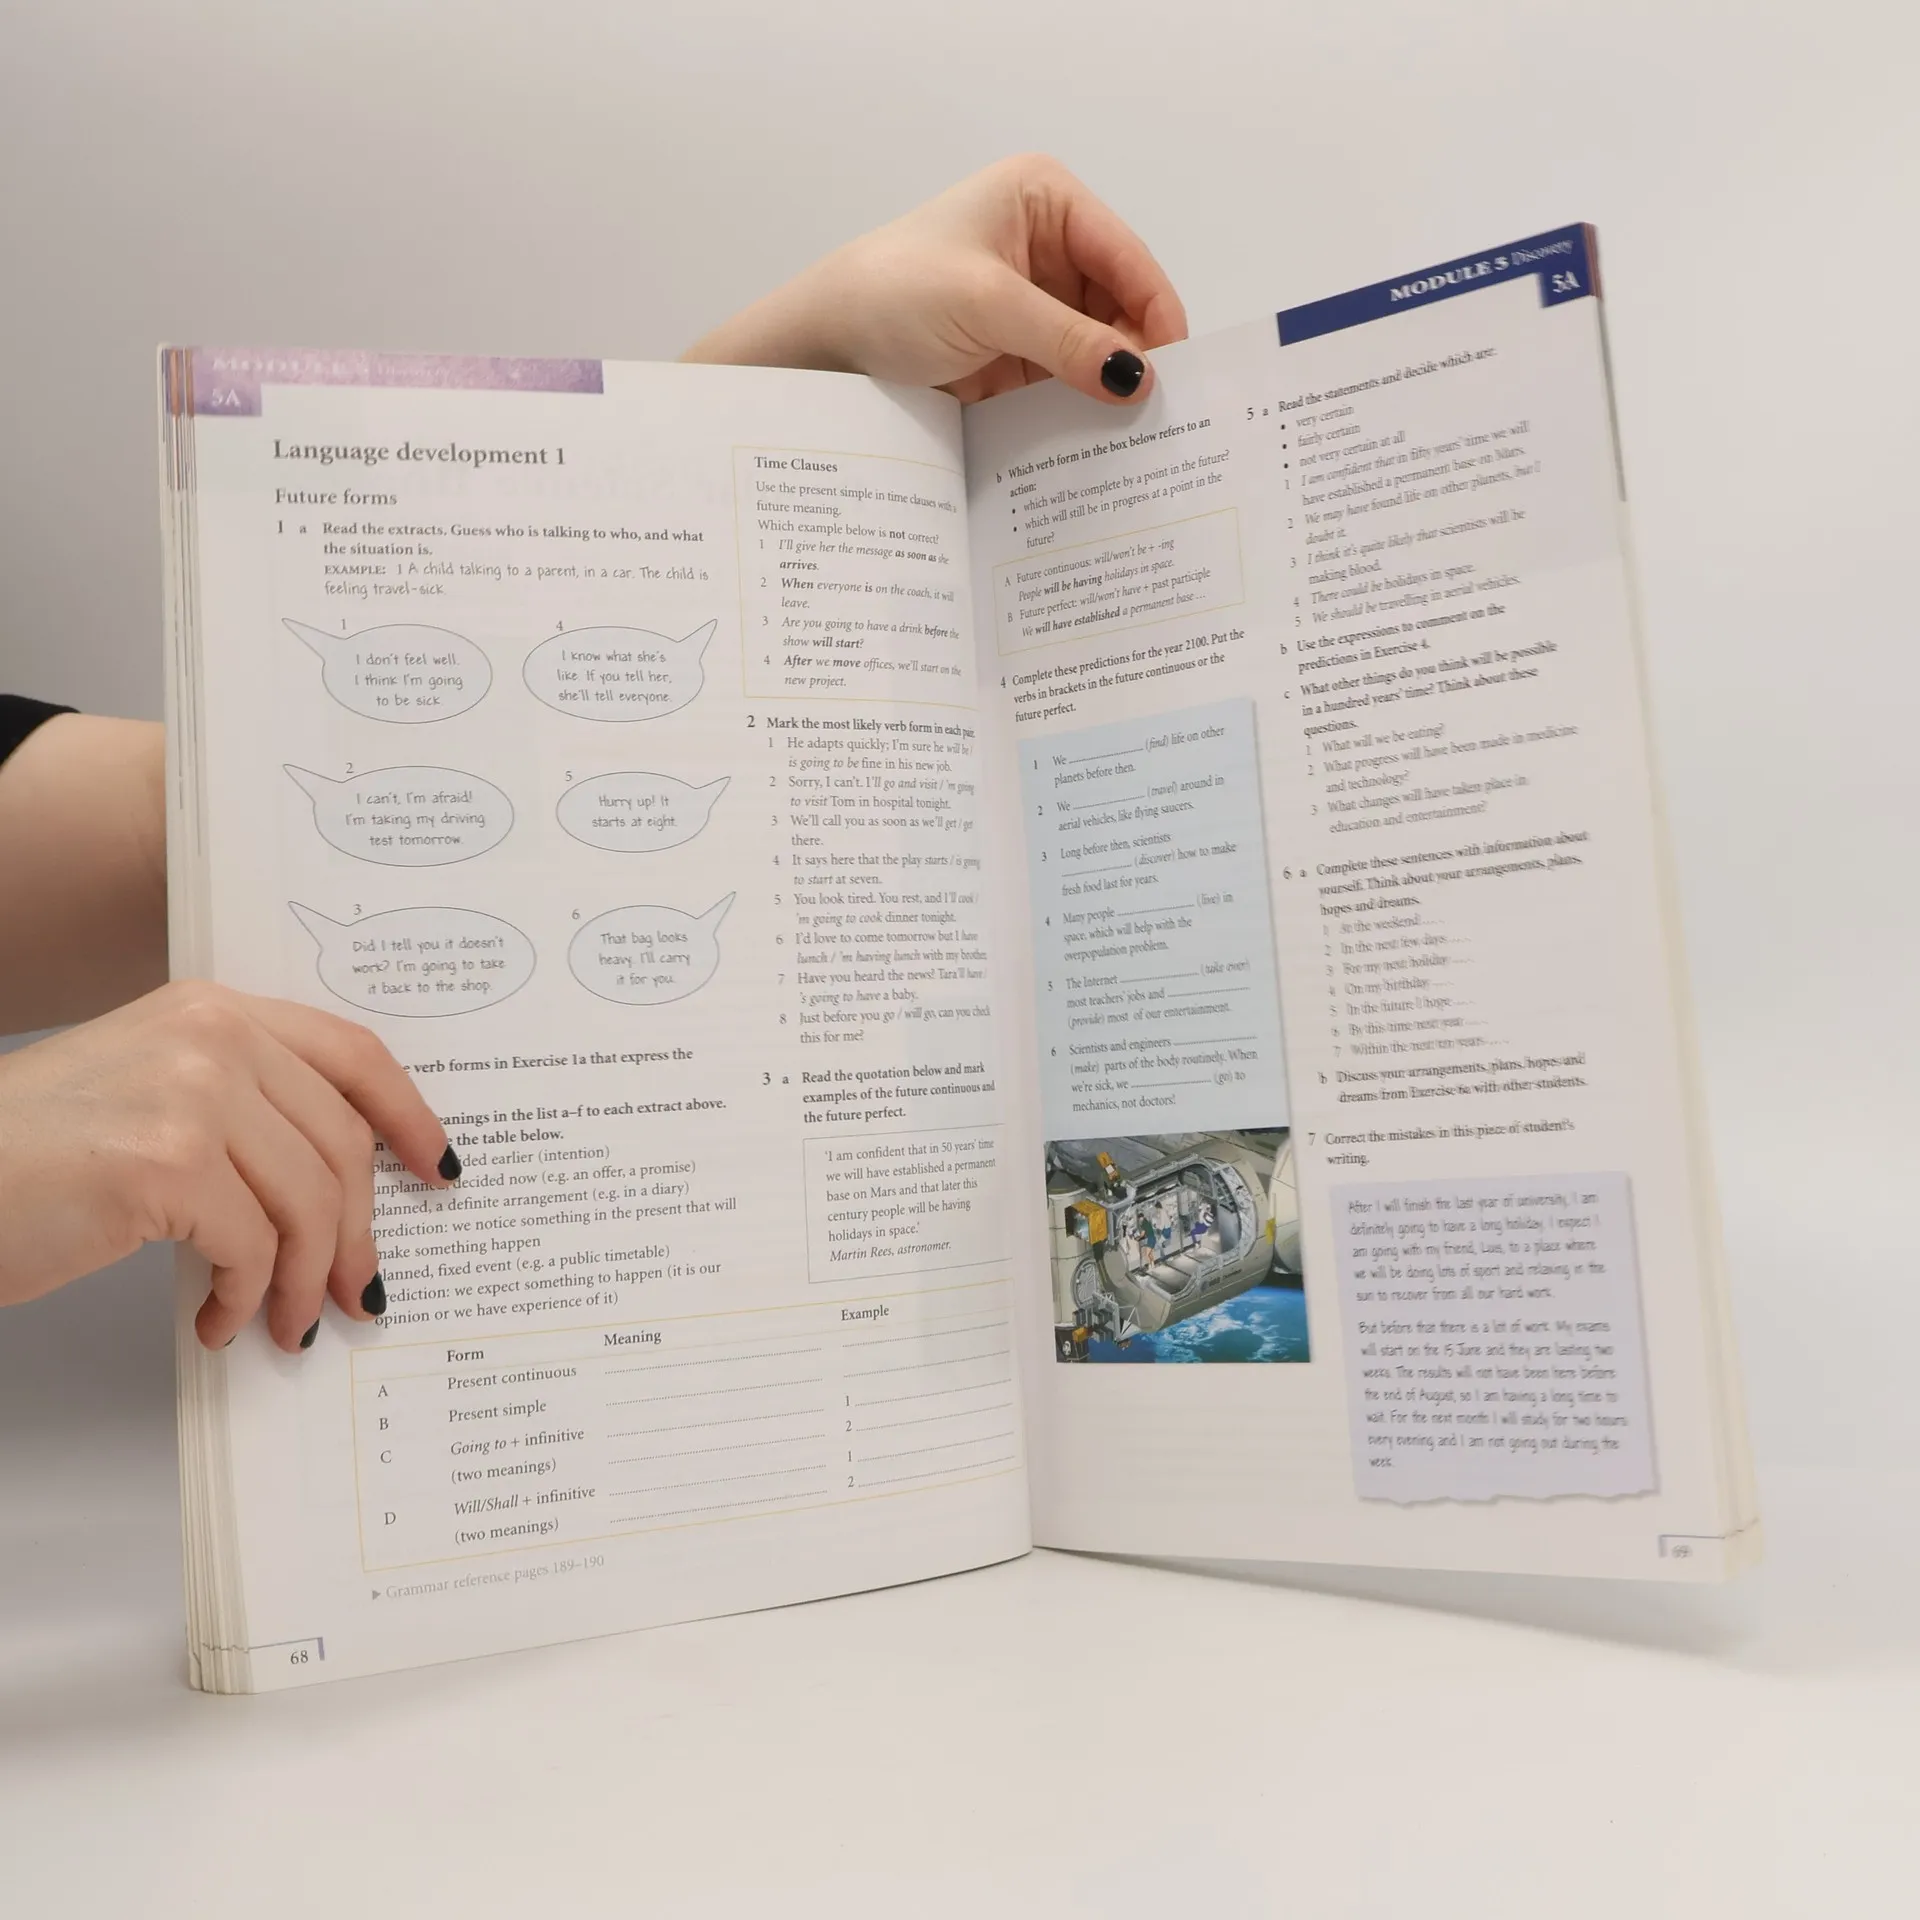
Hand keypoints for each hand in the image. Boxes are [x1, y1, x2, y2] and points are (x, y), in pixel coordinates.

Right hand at [0, 982, 454, 1351]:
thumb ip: (241, 1111)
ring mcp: (191, 1094)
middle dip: (355, 1231)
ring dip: (303, 1280)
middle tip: (356, 1292)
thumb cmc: (25, 1157)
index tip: (436, 1170)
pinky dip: (246, 1297)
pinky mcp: (165, 1164)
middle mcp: (212, 1036)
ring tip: (284, 1324)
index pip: (351, 1054)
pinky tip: (217, 1324)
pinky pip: (252, 1247)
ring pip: (308, 1201)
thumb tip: (334, 1194)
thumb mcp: (147, 1096)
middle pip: (340, 1143)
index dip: (408, 1117)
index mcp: (214, 1010)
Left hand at [684, 154, 1187, 405]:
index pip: (1127, 258)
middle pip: (1119, 308)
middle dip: (1132, 359)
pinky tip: (1092, 445)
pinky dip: (1077, 413)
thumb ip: (1066, 341)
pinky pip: (1063, 384)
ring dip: (1105, 393)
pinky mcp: (1014, 357)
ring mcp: (1030, 306)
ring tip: (1130, 441)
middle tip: (1155, 421)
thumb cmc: (890, 294)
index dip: (1155, 314)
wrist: (819, 348)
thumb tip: (1137, 379)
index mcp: (1045, 200)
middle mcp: (1046, 247)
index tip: (1173, 375)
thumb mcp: (986, 305)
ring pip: (1094, 352)